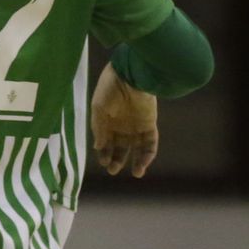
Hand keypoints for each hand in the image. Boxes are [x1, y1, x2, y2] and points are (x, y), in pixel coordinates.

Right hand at [90, 63, 158, 177]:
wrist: (130, 75)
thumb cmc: (110, 89)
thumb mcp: (98, 109)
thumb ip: (98, 128)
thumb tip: (98, 146)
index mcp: (106, 120)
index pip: (105, 141)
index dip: (104, 152)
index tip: (103, 161)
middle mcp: (121, 125)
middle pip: (119, 147)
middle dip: (116, 159)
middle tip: (112, 170)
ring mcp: (136, 125)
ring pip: (137, 148)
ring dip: (137, 161)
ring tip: (137, 173)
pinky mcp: (149, 124)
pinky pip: (150, 143)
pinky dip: (148, 154)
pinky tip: (144, 164)